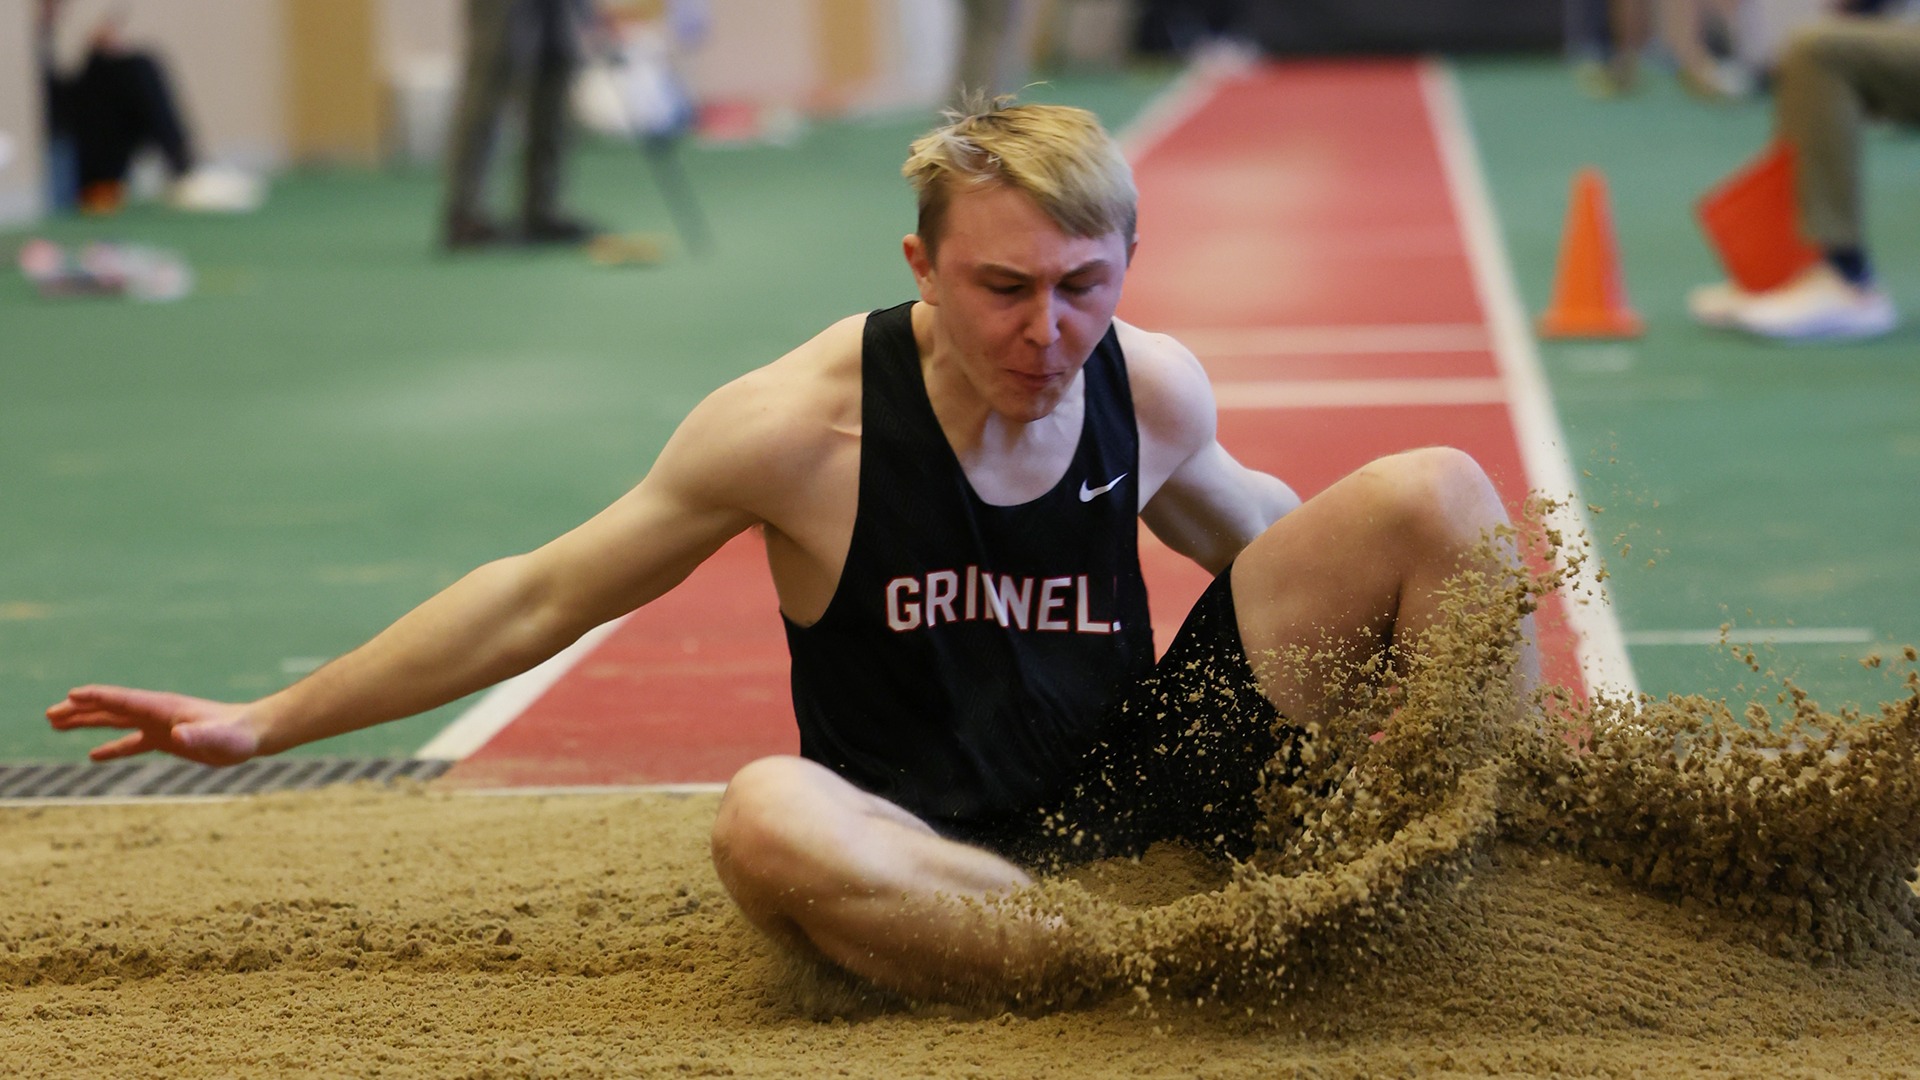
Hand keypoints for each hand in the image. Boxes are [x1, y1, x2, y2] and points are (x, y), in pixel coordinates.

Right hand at [46, 686, 262, 765]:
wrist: (254, 734)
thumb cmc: (238, 735)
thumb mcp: (218, 737)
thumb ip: (199, 734)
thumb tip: (179, 733)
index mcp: (163, 708)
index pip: (122, 700)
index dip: (96, 698)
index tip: (70, 696)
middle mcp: (157, 712)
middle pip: (110, 708)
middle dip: (80, 710)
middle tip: (50, 714)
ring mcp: (160, 725)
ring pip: (115, 721)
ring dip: (87, 722)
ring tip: (57, 724)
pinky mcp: (166, 739)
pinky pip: (131, 742)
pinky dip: (111, 747)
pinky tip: (93, 755)